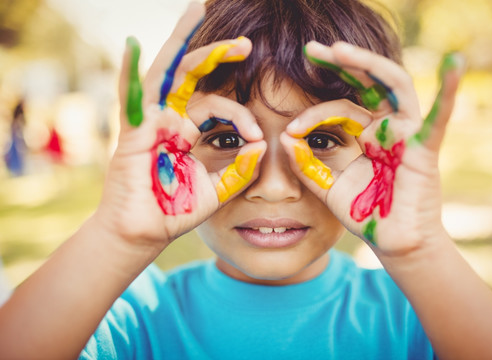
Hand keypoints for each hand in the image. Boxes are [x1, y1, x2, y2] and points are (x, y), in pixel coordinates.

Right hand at [96, 2, 264, 248]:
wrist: (146, 233)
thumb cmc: (176, 210)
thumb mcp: (219, 188)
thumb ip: (240, 169)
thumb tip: (261, 145)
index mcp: (188, 130)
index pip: (218, 106)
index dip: (240, 115)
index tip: (256, 138)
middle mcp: (169, 118)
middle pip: (193, 74)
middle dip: (217, 53)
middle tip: (246, 42)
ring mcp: (150, 120)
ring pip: (166, 72)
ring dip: (182, 40)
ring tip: (198, 7)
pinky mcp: (132, 132)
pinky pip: (130, 97)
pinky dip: (129, 70)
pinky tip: (133, 44)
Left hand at [281, 41, 463, 256]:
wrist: (392, 242)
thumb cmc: (365, 213)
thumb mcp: (328, 186)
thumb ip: (307, 165)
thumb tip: (283, 138)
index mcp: (365, 133)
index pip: (339, 108)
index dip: (312, 114)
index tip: (288, 130)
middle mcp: (387, 126)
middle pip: (368, 83)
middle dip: (342, 62)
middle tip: (313, 48)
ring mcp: (407, 134)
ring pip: (394, 86)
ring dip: (369, 65)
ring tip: (338, 50)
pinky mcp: (424, 148)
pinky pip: (437, 119)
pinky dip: (448, 92)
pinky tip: (455, 62)